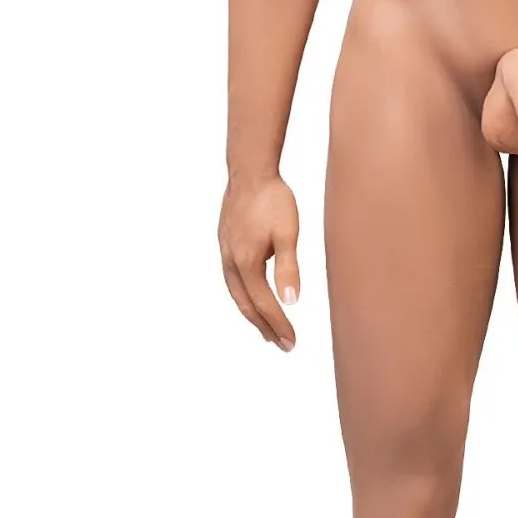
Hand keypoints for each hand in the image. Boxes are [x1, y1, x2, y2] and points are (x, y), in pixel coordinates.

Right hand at [218, 171, 300, 349]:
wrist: (249, 172)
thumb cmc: (272, 200)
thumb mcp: (287, 233)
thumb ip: (288, 268)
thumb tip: (291, 302)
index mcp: (247, 263)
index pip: (264, 304)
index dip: (278, 325)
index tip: (292, 342)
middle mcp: (232, 263)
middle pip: (247, 306)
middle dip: (266, 327)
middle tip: (283, 345)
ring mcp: (225, 254)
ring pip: (237, 295)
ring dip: (253, 315)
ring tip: (268, 330)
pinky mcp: (225, 246)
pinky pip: (233, 281)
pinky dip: (244, 298)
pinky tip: (252, 298)